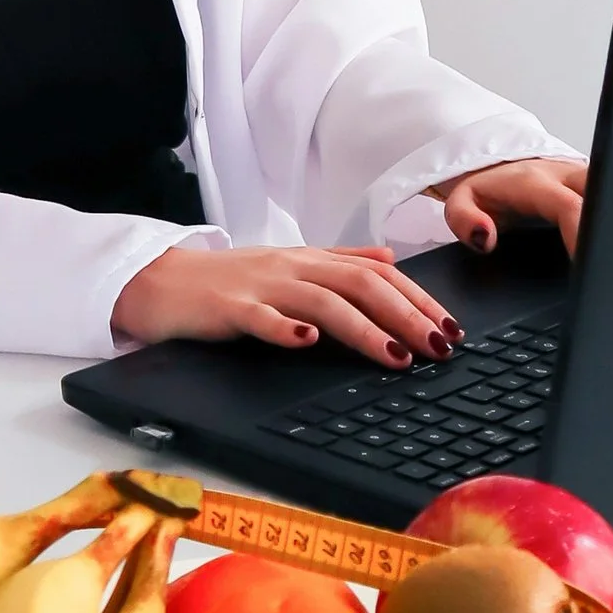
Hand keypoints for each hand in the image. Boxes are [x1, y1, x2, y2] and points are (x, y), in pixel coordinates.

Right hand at [113, 240, 462, 369]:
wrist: (161, 282)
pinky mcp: (227, 308)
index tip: (451, 328)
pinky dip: (284, 328)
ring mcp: (260, 287)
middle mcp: (293, 268)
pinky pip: (259, 317)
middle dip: (406, 316)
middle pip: (360, 285)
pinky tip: (306, 342)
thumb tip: (390, 256)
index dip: (418, 299)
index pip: (377, 274)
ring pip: (321, 301)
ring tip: (396, 356)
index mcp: (311, 260)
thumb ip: (341, 260)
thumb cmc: (229, 281)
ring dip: (363, 329)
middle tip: (439, 347)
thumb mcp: (292, 265)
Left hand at [430, 155, 587, 258]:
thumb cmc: (488, 189)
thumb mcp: (461, 201)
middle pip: (605, 195)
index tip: (589, 267)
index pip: (569, 206)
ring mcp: (587, 180)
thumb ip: (463, 219)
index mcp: (536, 182)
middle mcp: (568, 176)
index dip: (582, 235)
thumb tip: (485, 238)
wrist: (500, 166)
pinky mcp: (599, 187)